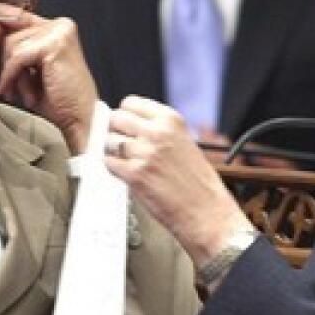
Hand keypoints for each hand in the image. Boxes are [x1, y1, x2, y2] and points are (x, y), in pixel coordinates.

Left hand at [0, 13, 98, 153]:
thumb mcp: (30, 71)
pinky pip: (18, 57)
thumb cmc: (55, 100)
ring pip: (12, 46)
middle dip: (7, 65)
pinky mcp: (55, 44)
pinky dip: (12, 76)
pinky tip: (15, 92)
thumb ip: (15, 52)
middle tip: (16, 90)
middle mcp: (59, 25)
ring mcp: (59, 32)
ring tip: (26, 93)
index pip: (18, 14)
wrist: (79, 119)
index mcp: (55, 28)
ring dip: (12, 75)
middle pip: (11, 34)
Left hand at [106, 97, 249, 266]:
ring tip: (127, 163)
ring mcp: (144, 153)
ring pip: (108, 142)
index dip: (125, 115)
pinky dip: (113, 169)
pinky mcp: (134, 175)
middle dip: (116, 132)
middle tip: (123, 145)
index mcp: (170, 120)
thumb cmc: (198, 182)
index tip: (126, 126)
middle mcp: (157, 133)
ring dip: (113, 152)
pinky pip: (108, 163)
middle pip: (115, 119)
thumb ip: (158, 131)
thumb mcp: (183, 142)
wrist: (206, 211)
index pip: (130, 103)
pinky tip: (126, 174)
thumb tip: (130, 126)